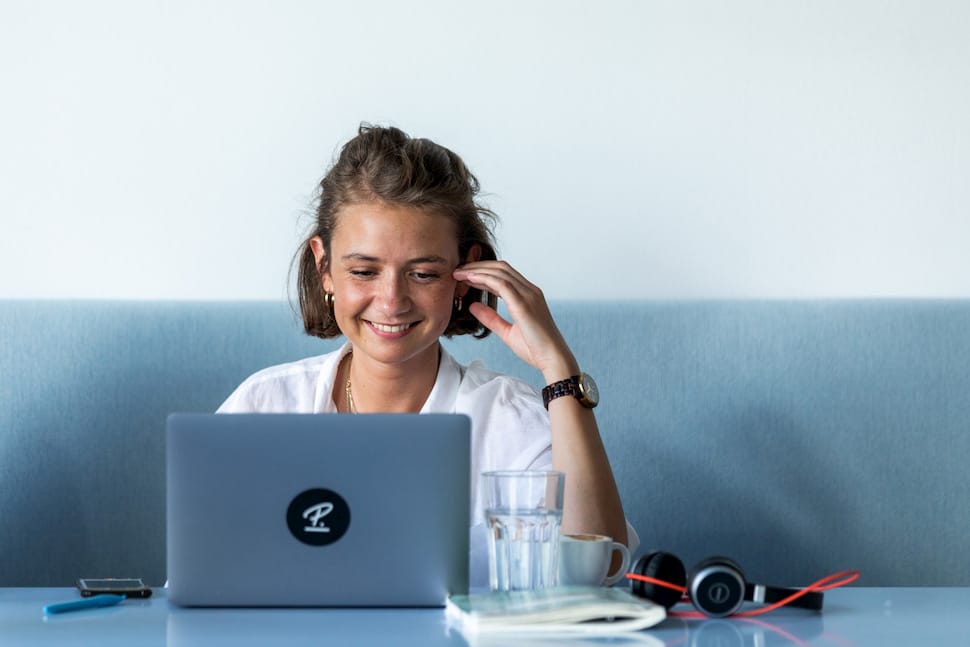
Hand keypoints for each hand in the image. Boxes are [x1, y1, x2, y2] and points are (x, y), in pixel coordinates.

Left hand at [453, 261, 577, 380]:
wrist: (553, 359)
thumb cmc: (535, 349)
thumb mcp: (507, 332)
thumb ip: (491, 318)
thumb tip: (473, 306)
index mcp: (528, 295)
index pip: (504, 275)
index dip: (483, 271)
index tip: (465, 275)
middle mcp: (530, 290)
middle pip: (501, 268)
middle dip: (478, 266)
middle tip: (458, 270)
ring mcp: (529, 295)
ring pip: (500, 272)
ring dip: (477, 270)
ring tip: (459, 273)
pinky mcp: (524, 303)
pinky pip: (501, 283)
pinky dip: (484, 278)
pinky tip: (470, 279)